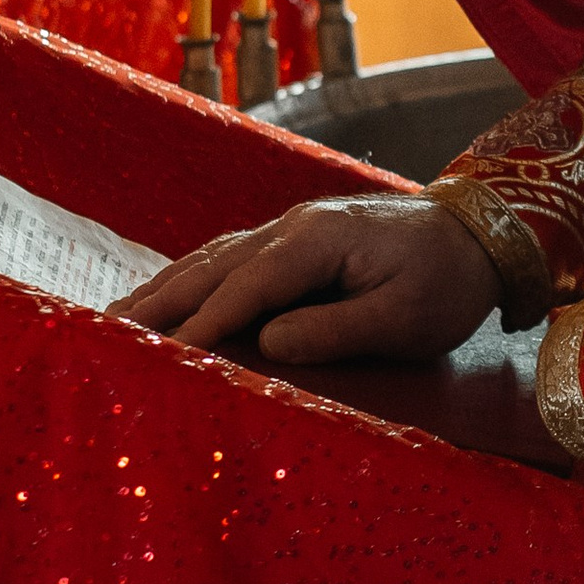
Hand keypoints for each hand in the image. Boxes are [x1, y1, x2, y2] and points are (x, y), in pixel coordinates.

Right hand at [122, 194, 502, 365]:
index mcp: (316, 242)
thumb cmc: (447, 283)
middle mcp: (292, 227)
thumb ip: (336, 330)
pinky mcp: (294, 242)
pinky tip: (166, 298)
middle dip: (158, 302)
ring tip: (115, 320)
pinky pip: (228, 259)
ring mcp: (290, 229)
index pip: (245, 287)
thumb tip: (268, 343)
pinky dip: (190, 279)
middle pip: (211, 266)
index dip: (201, 323)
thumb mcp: (404, 317)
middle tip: (104, 336)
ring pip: (211, 259)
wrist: (480, 233)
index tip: (159, 355)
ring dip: (163, 288)